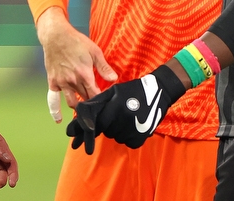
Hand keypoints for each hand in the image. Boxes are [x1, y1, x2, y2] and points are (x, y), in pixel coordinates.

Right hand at [36, 7, 116, 119]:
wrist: (55, 36)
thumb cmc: (76, 41)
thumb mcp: (94, 51)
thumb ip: (104, 67)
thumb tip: (114, 79)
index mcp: (84, 74)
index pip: (95, 94)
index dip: (101, 99)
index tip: (105, 101)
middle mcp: (73, 81)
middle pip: (85, 99)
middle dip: (92, 103)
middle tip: (97, 106)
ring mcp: (62, 83)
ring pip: (72, 102)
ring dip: (79, 107)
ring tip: (84, 110)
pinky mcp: (53, 82)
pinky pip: (53, 100)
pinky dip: (55, 111)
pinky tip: (58, 120)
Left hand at [65, 65, 186, 154]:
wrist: (159, 91)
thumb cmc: (133, 90)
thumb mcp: (114, 91)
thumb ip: (97, 102)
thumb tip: (80, 112)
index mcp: (116, 107)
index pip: (97, 124)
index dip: (86, 131)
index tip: (74, 140)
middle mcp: (124, 121)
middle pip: (106, 131)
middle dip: (106, 125)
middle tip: (115, 115)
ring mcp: (133, 130)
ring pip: (116, 137)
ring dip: (117, 130)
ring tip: (126, 118)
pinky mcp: (141, 138)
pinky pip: (127, 142)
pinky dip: (127, 135)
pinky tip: (133, 125)